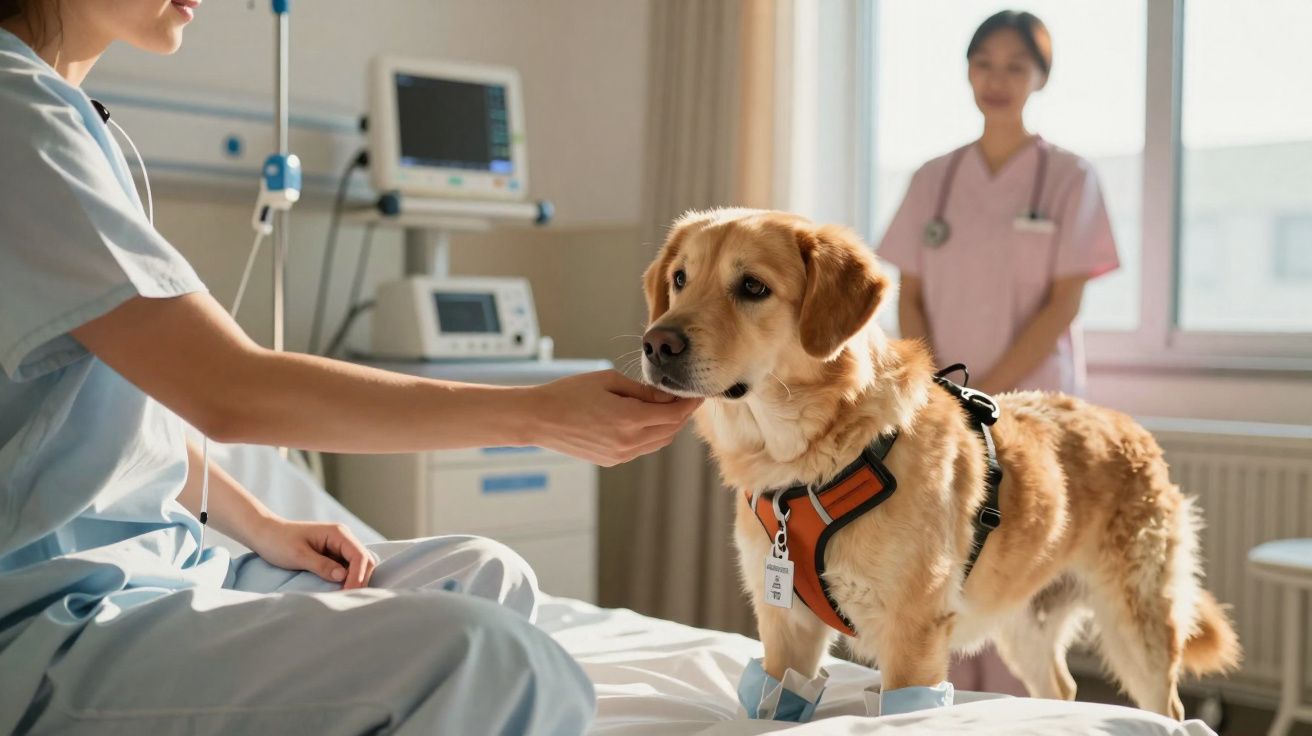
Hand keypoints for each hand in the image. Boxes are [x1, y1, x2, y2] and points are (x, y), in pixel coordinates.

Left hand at [247, 517, 376, 588]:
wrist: (264, 534)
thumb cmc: (278, 541)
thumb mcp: (299, 555)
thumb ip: (322, 565)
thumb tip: (343, 576)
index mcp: (338, 533)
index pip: (359, 555)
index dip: (358, 575)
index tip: (348, 593)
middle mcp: (343, 537)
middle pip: (364, 560)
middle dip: (360, 579)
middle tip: (348, 598)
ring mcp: (339, 546)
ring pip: (358, 565)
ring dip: (355, 580)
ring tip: (345, 596)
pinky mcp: (333, 555)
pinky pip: (347, 568)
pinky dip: (347, 579)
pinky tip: (340, 590)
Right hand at [525, 370, 702, 465]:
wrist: (538, 419)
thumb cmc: (569, 393)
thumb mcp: (608, 380)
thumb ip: (642, 390)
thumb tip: (667, 396)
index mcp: (629, 419)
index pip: (674, 415)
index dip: (689, 404)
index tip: (697, 393)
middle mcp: (628, 442)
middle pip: (670, 431)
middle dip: (682, 414)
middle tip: (685, 397)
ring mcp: (620, 455)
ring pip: (658, 442)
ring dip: (668, 426)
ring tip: (668, 407)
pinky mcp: (612, 460)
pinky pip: (642, 448)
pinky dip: (651, 435)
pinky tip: (646, 419)